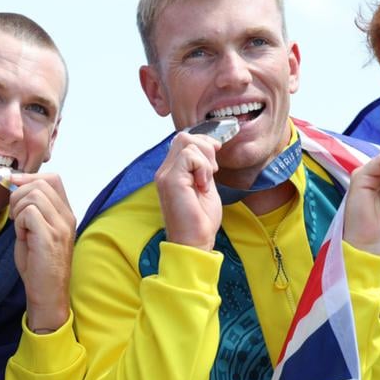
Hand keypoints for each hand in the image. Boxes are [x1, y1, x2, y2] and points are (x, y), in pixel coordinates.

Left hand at [7, 171, 75, 333]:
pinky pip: (29, 212)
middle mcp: (67, 217)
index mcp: (65, 214)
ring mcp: (60, 226)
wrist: (47, 294)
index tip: (12, 186)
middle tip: (15, 216)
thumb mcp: (36, 232)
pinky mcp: (50, 236)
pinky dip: (19, 222)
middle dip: (18, 194)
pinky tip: (22, 237)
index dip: (29, 177)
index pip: (52, 179)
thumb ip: (31, 210)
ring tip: (20, 229)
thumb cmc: (38, 266)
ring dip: (18, 209)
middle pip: (40, 183)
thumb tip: (14, 188)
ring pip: (33, 195)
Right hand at [156, 131, 221, 250]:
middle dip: (205, 148)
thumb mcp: (205, 185)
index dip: (203, 144)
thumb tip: (210, 148)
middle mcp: (164, 171)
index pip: (183, 141)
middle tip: (212, 171)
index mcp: (171, 172)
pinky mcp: (170, 180)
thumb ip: (203, 167)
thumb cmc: (200, 220)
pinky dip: (203, 168)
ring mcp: (165, 175)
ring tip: (207, 181)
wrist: (194, 243)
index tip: (214, 163)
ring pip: (187, 142)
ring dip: (205, 159)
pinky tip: (203, 186)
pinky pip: (190, 156)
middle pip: (183, 137)